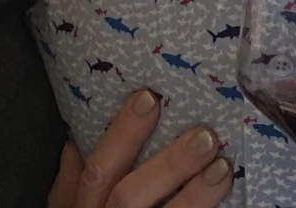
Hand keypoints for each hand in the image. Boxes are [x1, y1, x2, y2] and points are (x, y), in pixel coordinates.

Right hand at [45, 91, 232, 207]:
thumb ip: (67, 188)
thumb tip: (73, 143)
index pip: (98, 170)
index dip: (121, 134)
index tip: (150, 98)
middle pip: (131, 197)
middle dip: (168, 165)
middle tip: (205, 135)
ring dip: (195, 196)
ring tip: (222, 169)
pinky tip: (229, 206)